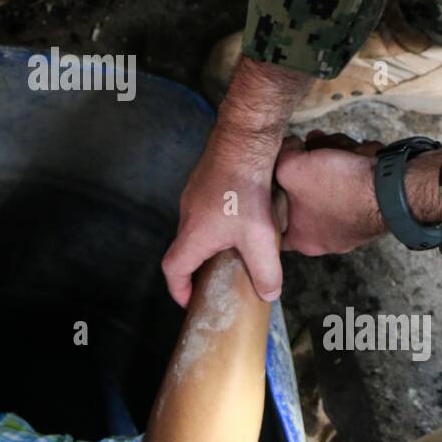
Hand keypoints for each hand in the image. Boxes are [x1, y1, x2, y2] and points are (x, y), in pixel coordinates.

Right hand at [162, 125, 284, 306]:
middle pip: (184, 249)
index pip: (172, 269)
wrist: (243, 141)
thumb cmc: (247, 189)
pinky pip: (207, 208)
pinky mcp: (205, 180)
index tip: (191, 300)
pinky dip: (219, 221)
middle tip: (219, 278)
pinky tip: (243, 218)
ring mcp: (194, 195)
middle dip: (198, 267)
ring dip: (211, 243)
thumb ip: (266, 271)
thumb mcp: (261, 238)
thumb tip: (268, 295)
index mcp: (193, 234)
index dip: (179, 289)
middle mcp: (187, 214)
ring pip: (196, 228)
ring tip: (236, 250)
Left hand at [275, 130, 384, 255]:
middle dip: (308, 165)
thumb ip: (280, 157)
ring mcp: (351, 225)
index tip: (270, 179)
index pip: (273, 226)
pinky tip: (356, 152)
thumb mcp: (291, 167)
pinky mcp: (371, 209)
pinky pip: (353, 183)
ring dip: (333, 160)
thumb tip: (288, 147)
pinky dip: (354, 164)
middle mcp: (327, 238)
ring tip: (339, 148)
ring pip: (330, 184)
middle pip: (303, 196)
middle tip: (311, 148)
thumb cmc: (337, 187)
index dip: (268, 199)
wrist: (392, 188)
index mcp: (303, 239)